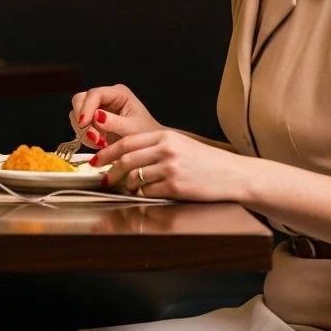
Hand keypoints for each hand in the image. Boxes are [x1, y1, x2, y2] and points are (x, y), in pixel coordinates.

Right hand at [69, 84, 161, 149]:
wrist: (148, 148)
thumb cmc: (146, 135)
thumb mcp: (133, 129)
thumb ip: (115, 123)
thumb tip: (96, 117)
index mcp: (118, 93)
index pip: (94, 94)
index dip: (86, 108)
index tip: (84, 124)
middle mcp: (105, 98)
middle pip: (80, 100)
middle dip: (82, 119)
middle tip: (92, 137)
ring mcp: (97, 109)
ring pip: (76, 114)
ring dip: (84, 130)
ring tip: (100, 143)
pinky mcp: (92, 121)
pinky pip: (79, 127)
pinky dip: (85, 137)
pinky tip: (99, 144)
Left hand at [93, 127, 248, 200]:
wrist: (233, 175)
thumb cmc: (206, 162)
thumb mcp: (180, 144)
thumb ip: (154, 147)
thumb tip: (124, 157)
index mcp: (165, 136)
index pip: (126, 143)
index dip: (107, 153)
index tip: (97, 161)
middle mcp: (166, 150)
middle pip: (126, 160)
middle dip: (111, 171)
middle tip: (105, 178)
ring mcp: (170, 169)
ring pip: (134, 177)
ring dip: (127, 185)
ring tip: (129, 187)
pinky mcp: (175, 187)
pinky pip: (148, 192)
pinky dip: (142, 194)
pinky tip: (147, 194)